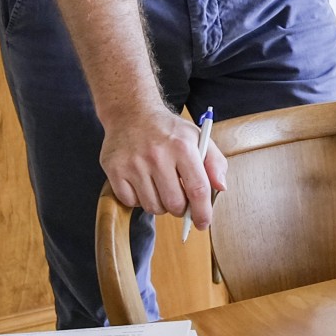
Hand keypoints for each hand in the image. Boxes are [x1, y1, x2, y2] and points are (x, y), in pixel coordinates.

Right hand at [100, 105, 222, 228]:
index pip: (198, 189)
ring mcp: (133, 163)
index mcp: (182, 146)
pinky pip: (131, 202)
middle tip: (179, 200)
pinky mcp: (114, 169)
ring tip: (160, 187)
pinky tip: (142, 183)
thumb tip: (221, 187)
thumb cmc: (169, 130)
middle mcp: (157, 155)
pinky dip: (139, 200)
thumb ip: (215, 162)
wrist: (131, 112)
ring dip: (160, 205)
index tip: (203, 223)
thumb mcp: (198, 138)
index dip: (202, 212)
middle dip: (180, 209)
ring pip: (152, 207)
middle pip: (174, 203)